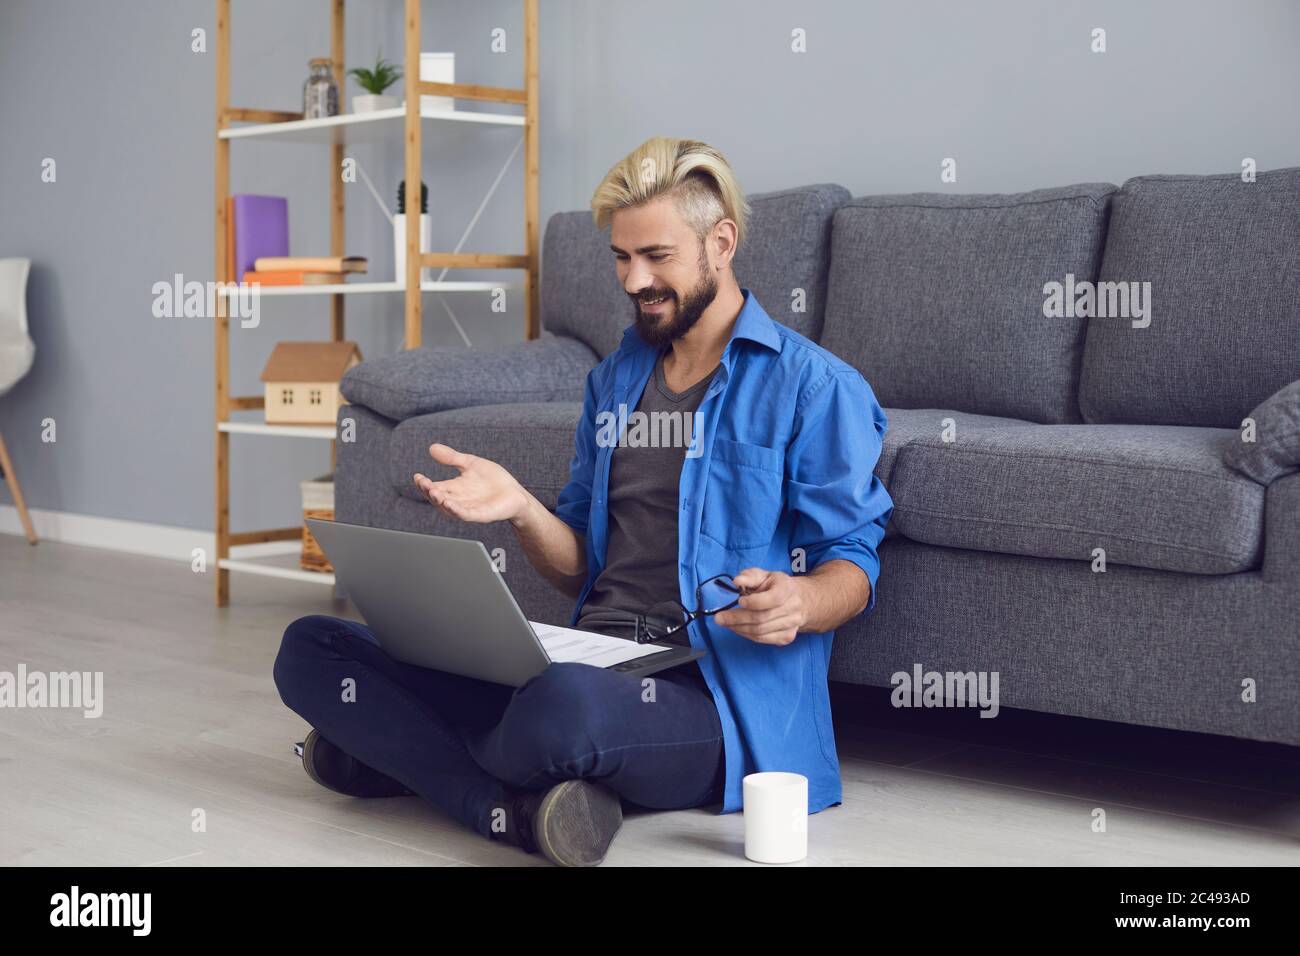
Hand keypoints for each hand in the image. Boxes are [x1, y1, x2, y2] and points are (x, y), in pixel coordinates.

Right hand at [413, 443, 528, 524]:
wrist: (515, 494)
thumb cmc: (494, 480)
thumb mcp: (470, 464)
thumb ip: (452, 458)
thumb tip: (432, 448)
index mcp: (454, 489)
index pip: (434, 487)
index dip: (424, 483)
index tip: (417, 476)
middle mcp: (458, 500)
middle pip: (438, 498)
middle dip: (429, 491)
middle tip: (423, 483)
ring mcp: (468, 509)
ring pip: (449, 508)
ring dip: (440, 501)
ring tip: (433, 492)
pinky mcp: (480, 515)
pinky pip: (465, 514)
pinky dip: (456, 510)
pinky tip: (450, 504)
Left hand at [711, 567, 806, 645]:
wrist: (799, 601)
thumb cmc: (775, 586)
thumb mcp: (764, 575)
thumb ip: (749, 576)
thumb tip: (737, 581)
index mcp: (787, 588)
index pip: (773, 599)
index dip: (754, 602)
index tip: (739, 601)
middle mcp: (793, 608)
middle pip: (762, 618)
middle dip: (737, 619)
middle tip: (719, 617)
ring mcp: (791, 624)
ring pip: (760, 631)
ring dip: (739, 628)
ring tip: (725, 623)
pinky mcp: (787, 637)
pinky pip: (762, 639)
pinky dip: (746, 635)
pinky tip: (737, 628)